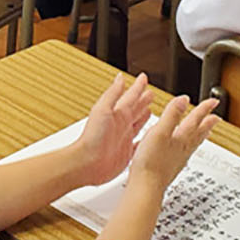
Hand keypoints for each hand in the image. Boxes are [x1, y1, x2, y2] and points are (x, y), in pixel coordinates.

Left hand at [73, 72, 151, 186]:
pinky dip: (145, 140)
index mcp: (117, 113)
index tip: (144, 78)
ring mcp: (123, 138)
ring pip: (137, 125)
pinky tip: (149, 140)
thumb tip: (119, 77)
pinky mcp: (126, 153)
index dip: (138, 87)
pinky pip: (139, 144)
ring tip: (151, 110)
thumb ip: (113, 94)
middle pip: (135, 109)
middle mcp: (121, 125)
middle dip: (143, 100)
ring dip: (144, 117)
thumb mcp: (103, 110)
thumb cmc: (92, 137)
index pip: (130, 97)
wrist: (88, 162)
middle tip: (151, 93)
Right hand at [128, 94, 218, 192]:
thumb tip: (184, 100)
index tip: (213, 101)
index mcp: (181, 138)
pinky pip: (186, 153)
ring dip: (201, 135)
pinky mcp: (171, 167)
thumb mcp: (160, 132)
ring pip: (194, 144)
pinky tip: (184, 150)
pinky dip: (189, 147)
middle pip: (199, 133)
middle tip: (216, 117)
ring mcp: (178, 159)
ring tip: (206, 132)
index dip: (204, 109)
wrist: (146, 186)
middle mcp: (183, 149)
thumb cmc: (151, 161)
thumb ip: (172, 115)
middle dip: (208, 123)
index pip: (196, 120)